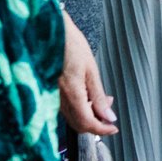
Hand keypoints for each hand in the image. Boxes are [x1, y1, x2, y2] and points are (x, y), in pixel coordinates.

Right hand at [60, 14, 116, 136]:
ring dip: (88, 115)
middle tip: (109, 112)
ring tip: (101, 99)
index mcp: (71, 94)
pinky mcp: (49, 92)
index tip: (113, 128)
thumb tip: (109, 116)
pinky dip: (78, 108)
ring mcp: (52, 97)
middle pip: (79, 125)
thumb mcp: (90, 68)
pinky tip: (86, 95)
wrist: (48, 30)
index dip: (102, 129)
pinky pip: (65, 108)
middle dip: (96, 123)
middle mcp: (59, 100)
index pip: (87, 124)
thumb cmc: (69, 44)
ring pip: (72, 118)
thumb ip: (98, 95)